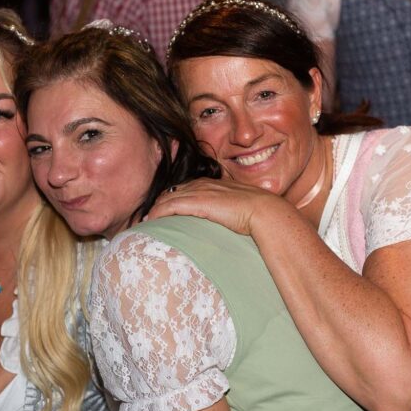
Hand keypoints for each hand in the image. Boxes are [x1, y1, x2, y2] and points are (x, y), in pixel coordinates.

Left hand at [146, 177, 287, 235]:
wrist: (265, 211)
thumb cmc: (257, 214)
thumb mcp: (238, 209)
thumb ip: (226, 213)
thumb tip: (224, 225)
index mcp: (211, 184)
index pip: (182, 189)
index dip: (169, 200)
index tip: (160, 213)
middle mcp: (202, 185)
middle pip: (170, 192)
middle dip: (157, 205)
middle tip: (146, 219)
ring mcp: (199, 192)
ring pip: (166, 198)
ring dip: (153, 211)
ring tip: (144, 223)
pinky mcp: (197, 202)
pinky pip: (170, 206)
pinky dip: (157, 213)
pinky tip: (150, 222)